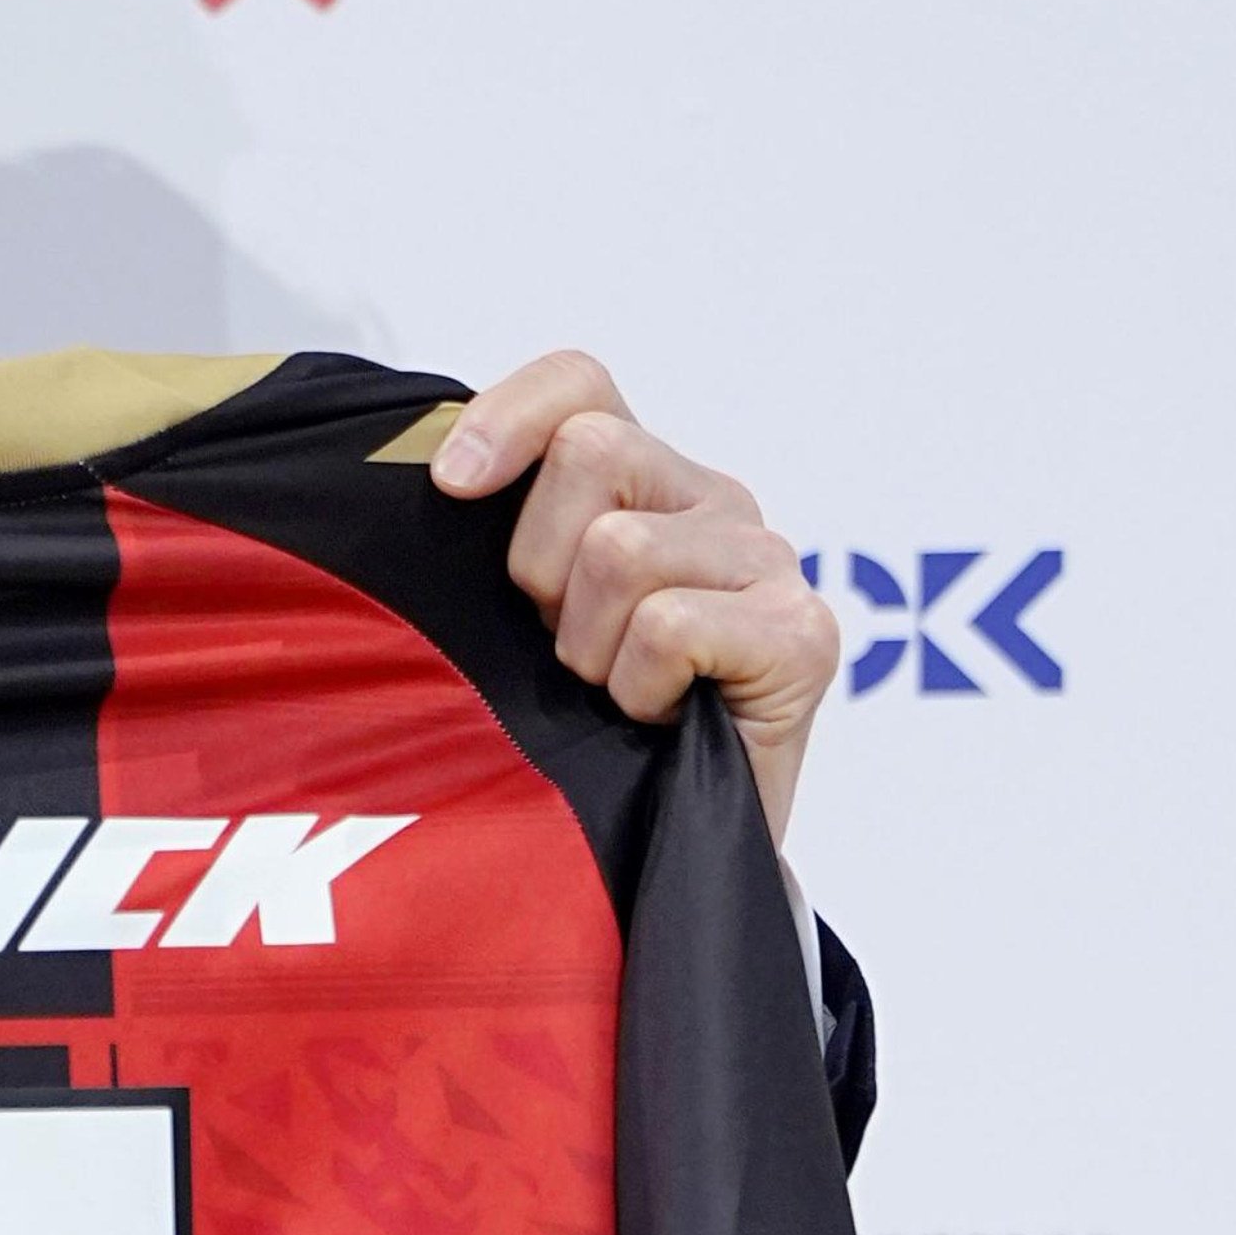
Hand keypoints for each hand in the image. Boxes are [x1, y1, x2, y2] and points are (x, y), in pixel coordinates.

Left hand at [429, 351, 834, 847]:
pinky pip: (669, 624)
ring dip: (589, 645)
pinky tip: (659, 718)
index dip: (507, 416)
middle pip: (593, 451)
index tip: (451, 488)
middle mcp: (714, 501)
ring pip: (622, 548)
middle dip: (541, 563)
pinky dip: (638, 687)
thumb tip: (432, 472)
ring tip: (611, 692)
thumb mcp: (515, 612)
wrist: (662, 852)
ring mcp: (768, 562)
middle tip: (560, 644)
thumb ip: (491, 529)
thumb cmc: (578, 729)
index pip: (579, 381)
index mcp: (644, 477)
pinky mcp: (803, 632)